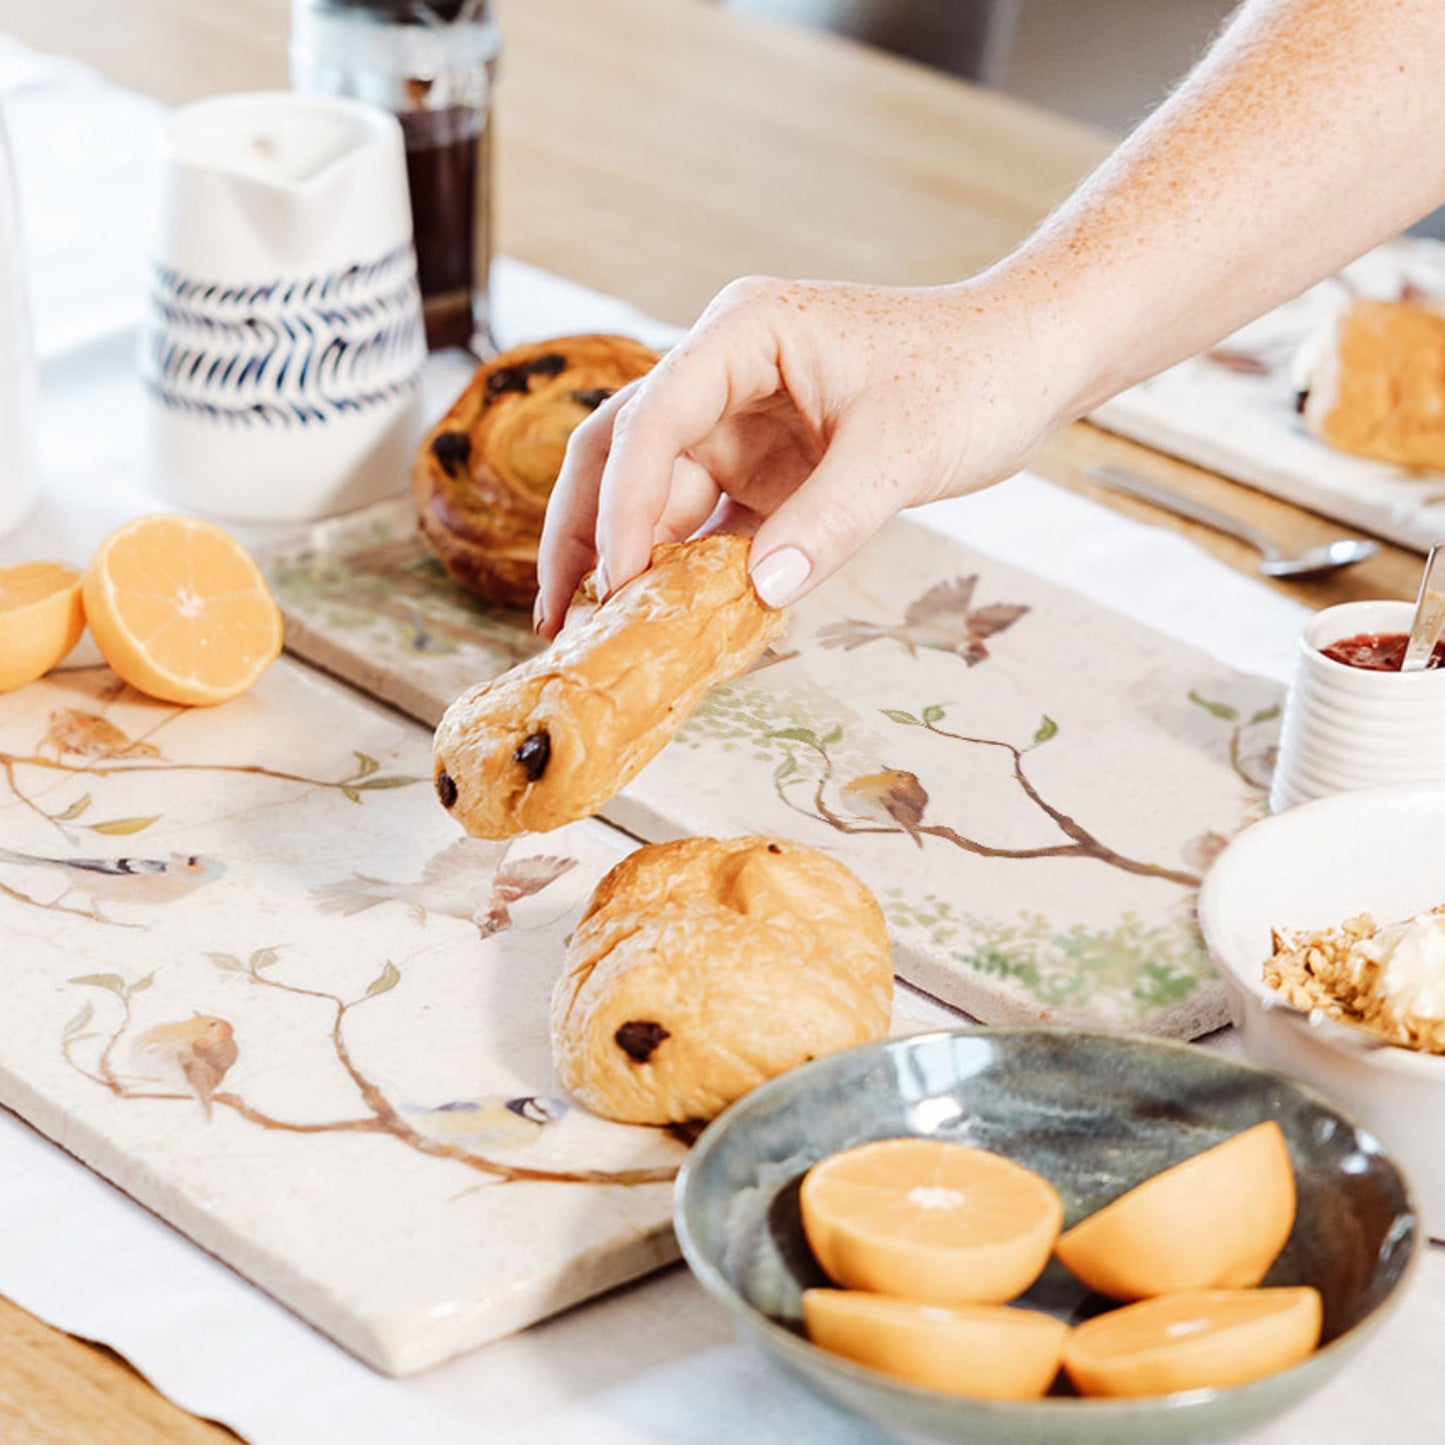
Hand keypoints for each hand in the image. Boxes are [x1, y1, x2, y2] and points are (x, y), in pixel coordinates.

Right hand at [534, 274, 1077, 635]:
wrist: (1029, 364)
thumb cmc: (974, 375)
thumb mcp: (901, 451)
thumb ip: (828, 521)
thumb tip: (756, 595)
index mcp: (742, 334)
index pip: (652, 418)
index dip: (624, 505)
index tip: (619, 585)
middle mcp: (724, 374)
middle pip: (623, 453)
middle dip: (586, 534)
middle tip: (559, 617)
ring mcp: (740, 424)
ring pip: (655, 495)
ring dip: (628, 562)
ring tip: (599, 636)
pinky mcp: (765, 468)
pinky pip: (707, 524)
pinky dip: (686, 573)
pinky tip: (667, 624)